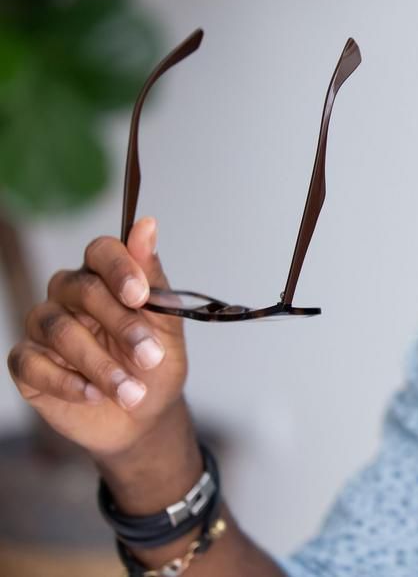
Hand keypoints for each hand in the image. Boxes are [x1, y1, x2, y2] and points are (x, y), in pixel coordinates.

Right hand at [7, 217, 188, 458]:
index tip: (140, 296)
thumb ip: (153, 277)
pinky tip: (94, 395)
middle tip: (151, 356)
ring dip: (101, 364)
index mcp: (105, 278)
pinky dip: (67, 382)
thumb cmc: (155, 364)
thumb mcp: (167, 325)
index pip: (101, 251)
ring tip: (132, 391)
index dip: (120, 268)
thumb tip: (147, 224)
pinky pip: (32, 363)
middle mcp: (69, 296)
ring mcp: (44, 328)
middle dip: (122, 324)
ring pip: (59, 330)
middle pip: (82, 289)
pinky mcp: (27, 363)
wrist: (145, 416)